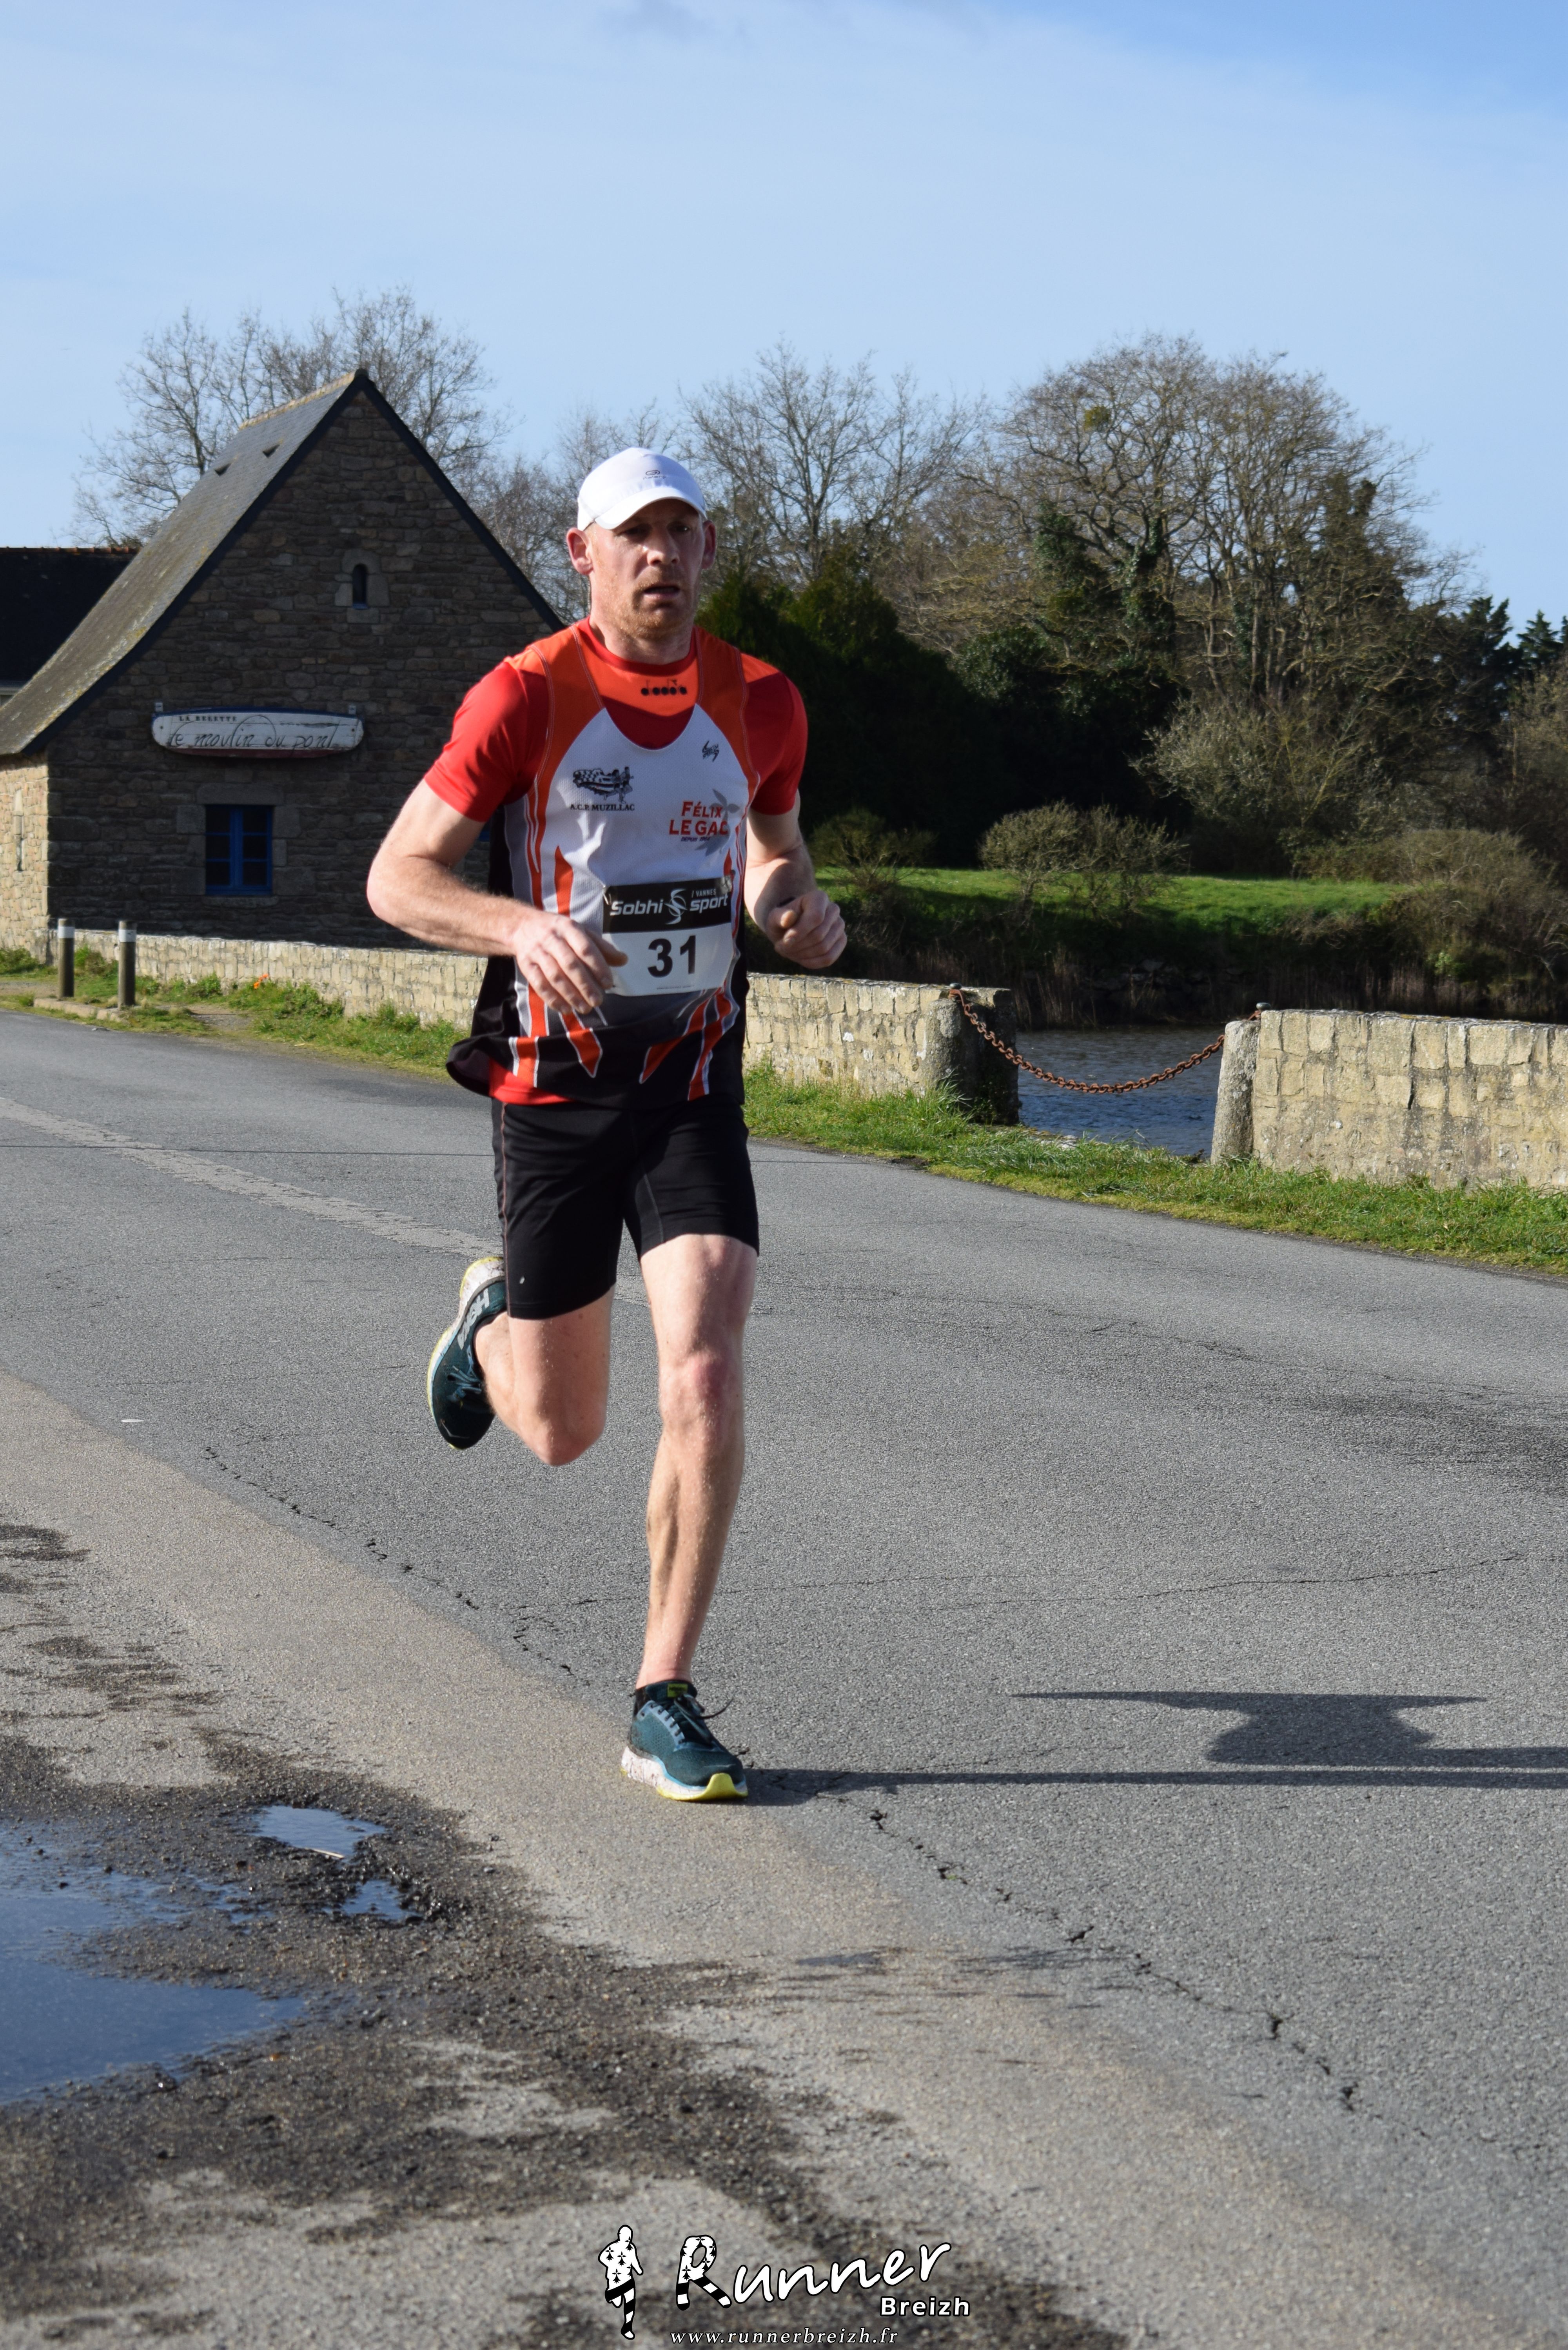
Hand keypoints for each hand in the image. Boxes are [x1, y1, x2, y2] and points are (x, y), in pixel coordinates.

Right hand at [510, 905, 627, 1016]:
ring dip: (570, 995)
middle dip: (585, 985)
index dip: (598, 966)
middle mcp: (552, 939)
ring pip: (554, 976)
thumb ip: (601, 947)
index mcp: (569, 928)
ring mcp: (537, 952)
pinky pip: (539, 984)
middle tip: (598, 1001)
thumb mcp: (580, 932)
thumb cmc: (559, 932)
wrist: (522, 926)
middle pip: (570, 964)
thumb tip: (623, 960)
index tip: (608, 983)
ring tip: (584, 1008)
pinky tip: (565, 1009)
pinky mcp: (526, 965)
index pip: (585, 948)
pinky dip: (552, 999)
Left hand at [764, 888, 845, 970]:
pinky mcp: (841, 941)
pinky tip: (800, 960)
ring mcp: (840, 925)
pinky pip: (829, 958)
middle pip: (819, 935)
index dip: (799, 933)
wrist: (792, 926)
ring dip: (803, 955)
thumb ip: (779, 917)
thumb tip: (789, 918)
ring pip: (824, 948)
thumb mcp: (775, 917)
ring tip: (789, 952)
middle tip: (781, 948)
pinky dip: (812, 963)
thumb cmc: (783, 920)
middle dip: (798, 946)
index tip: (784, 942)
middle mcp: (833, 909)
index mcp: (819, 898)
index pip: (816, 917)